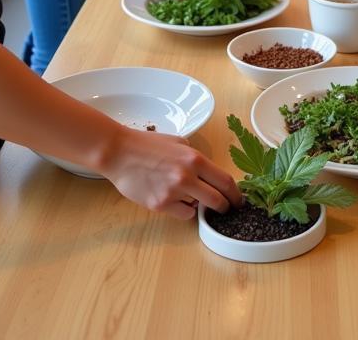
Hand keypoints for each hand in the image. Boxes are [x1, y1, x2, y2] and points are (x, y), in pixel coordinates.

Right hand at [102, 127, 240, 219]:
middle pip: (218, 200)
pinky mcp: (160, 205)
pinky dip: (183, 209)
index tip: (238, 200)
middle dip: (225, 207)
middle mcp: (187, 176)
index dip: (236, 194)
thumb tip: (208, 174)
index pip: (225, 181)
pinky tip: (175, 199)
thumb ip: (195, 158)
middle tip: (225, 208)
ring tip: (188, 194)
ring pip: (199, 208)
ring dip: (199, 205)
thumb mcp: (178, 142)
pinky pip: (182, 213)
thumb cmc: (148, 144)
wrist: (119, 153)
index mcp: (194, 159)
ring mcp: (173, 193)